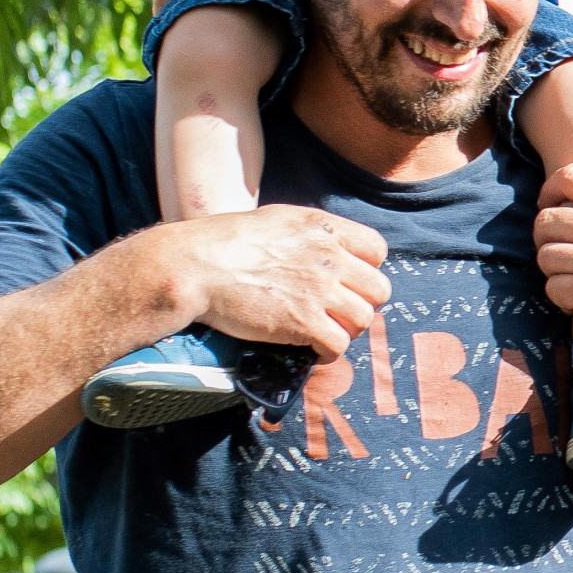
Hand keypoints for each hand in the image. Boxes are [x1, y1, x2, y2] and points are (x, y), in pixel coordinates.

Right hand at [150, 206, 388, 356]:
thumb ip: (308, 235)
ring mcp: (318, 290)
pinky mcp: (303, 322)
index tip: (348, 282)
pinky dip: (329, 352)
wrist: (193, 266)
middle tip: (338, 313)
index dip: (366, 269)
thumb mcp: (275, 220)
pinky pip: (339, 344)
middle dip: (361, 304)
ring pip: (364, 319)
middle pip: (378, 289)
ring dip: (347, 330)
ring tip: (325, 332)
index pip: (377, 249)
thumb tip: (324, 249)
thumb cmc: (223, 241)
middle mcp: (328, 257)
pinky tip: (313, 350)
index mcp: (322, 228)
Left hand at [536, 159, 572, 342]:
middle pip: (547, 220)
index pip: (571, 176)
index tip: (551, 204)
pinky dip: (560, 296)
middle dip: (545, 237)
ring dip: (553, 269)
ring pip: (545, 256)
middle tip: (557, 249)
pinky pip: (552, 288)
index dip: (550, 189)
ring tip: (572, 278)